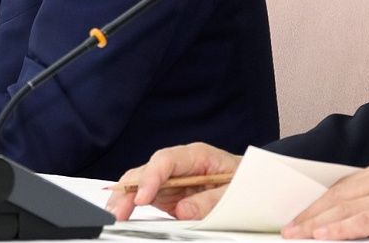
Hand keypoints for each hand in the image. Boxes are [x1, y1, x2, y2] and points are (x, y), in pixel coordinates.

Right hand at [106, 142, 241, 220]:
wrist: (254, 183)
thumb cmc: (247, 181)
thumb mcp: (236, 191)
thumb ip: (211, 200)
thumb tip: (183, 210)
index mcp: (197, 155)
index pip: (166, 160)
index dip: (151, 178)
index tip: (142, 198)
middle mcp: (178, 164)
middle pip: (146, 170)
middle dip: (128, 189)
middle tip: (118, 211)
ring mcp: (171, 179)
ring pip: (139, 182)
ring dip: (124, 197)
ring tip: (114, 213)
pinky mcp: (167, 193)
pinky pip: (145, 196)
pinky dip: (130, 204)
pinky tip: (121, 212)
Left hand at [280, 160, 368, 239]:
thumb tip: (355, 216)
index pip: (343, 187)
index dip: (319, 204)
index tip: (303, 216)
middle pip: (338, 196)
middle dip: (311, 214)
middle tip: (290, 229)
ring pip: (344, 208)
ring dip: (317, 224)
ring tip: (297, 235)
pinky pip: (363, 221)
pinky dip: (339, 229)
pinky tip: (323, 236)